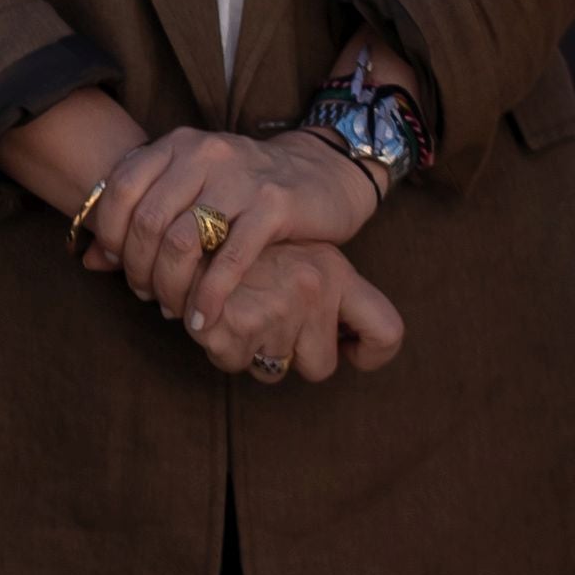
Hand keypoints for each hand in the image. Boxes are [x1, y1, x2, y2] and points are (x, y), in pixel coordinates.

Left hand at [82, 126, 381, 328]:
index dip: (109, 233)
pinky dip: (210, 295)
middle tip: (146, 295)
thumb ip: (143, 216)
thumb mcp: (193, 189)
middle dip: (139, 267)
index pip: (120, 188)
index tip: (116, 264)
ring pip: (183, 240)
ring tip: (171, 308)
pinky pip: (230, 258)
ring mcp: (240, 178)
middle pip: (148, 220)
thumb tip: (88, 261)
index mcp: (176, 145)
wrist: (322, 173)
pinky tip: (203, 318)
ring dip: (170, 285)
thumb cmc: (247, 189)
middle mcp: (203, 154)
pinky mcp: (275, 205)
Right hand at [180, 239, 404, 382]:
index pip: (384, 330)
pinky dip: (219, 347)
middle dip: (290, 354)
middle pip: (319, 364)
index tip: (351, 353)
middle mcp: (314, 288)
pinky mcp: (235, 321)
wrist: (190, 206)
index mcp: (334, 271)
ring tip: (232, 314)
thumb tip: (353, 351)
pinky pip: (233, 362)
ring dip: (249, 350)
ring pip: (273, 369)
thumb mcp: (294, 247)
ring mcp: (277, 306)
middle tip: (264, 322)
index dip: (372, 353)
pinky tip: (210, 318)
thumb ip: (322, 285)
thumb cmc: (245, 235)